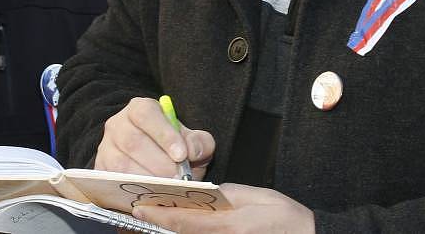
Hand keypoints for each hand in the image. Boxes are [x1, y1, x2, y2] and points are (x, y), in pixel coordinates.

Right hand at [94, 97, 214, 179]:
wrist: (154, 160)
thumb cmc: (174, 147)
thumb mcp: (191, 140)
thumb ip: (199, 142)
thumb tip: (193, 150)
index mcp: (140, 109)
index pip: (147, 115)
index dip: (163, 134)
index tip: (181, 154)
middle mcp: (118, 124)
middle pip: (133, 142)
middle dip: (158, 163)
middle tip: (177, 179)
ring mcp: (106, 146)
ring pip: (121, 163)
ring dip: (146, 178)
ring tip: (166, 188)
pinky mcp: (101, 168)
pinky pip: (112, 180)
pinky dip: (132, 188)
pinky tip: (150, 194)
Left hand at [134, 183, 313, 232]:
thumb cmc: (285, 219)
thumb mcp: (254, 198)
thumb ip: (225, 196)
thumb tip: (203, 194)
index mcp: (227, 226)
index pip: (183, 221)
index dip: (158, 215)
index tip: (140, 208)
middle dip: (160, 225)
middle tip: (139, 213)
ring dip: (172, 230)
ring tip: (152, 219)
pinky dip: (188, 233)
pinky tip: (178, 225)